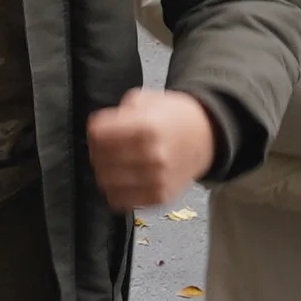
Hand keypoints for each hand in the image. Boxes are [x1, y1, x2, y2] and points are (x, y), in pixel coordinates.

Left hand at [83, 85, 218, 211]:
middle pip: (100, 159)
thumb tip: (97, 129)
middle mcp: (152, 156)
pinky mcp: (159, 197)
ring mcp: (157, 180)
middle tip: (103, 147)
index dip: (94, 131)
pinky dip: (116, 190)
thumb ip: (119, 113)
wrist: (205, 138)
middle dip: (97, 151)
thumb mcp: (146, 100)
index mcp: (147, 128)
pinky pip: (121, 200)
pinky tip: (122, 179)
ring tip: (113, 163)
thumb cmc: (174, 117)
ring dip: (104, 172)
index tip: (98, 130)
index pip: (99, 135)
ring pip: (107, 182)